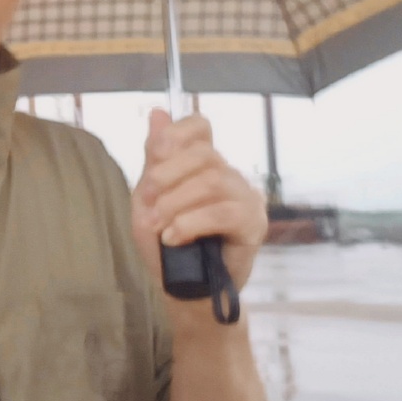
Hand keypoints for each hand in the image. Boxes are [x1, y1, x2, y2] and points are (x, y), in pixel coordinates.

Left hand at [131, 109, 267, 317]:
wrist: (183, 288)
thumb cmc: (166, 244)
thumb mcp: (150, 198)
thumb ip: (155, 158)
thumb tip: (156, 112)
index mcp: (203, 163)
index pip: (200, 126)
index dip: (176, 134)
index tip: (154, 156)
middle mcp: (229, 174)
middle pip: (203, 154)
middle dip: (166, 176)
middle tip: (147, 202)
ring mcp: (246, 197)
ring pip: (211, 182)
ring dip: (175, 203)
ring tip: (159, 226)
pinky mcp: (254, 223)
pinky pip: (224, 211)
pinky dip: (191, 223)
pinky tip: (174, 237)